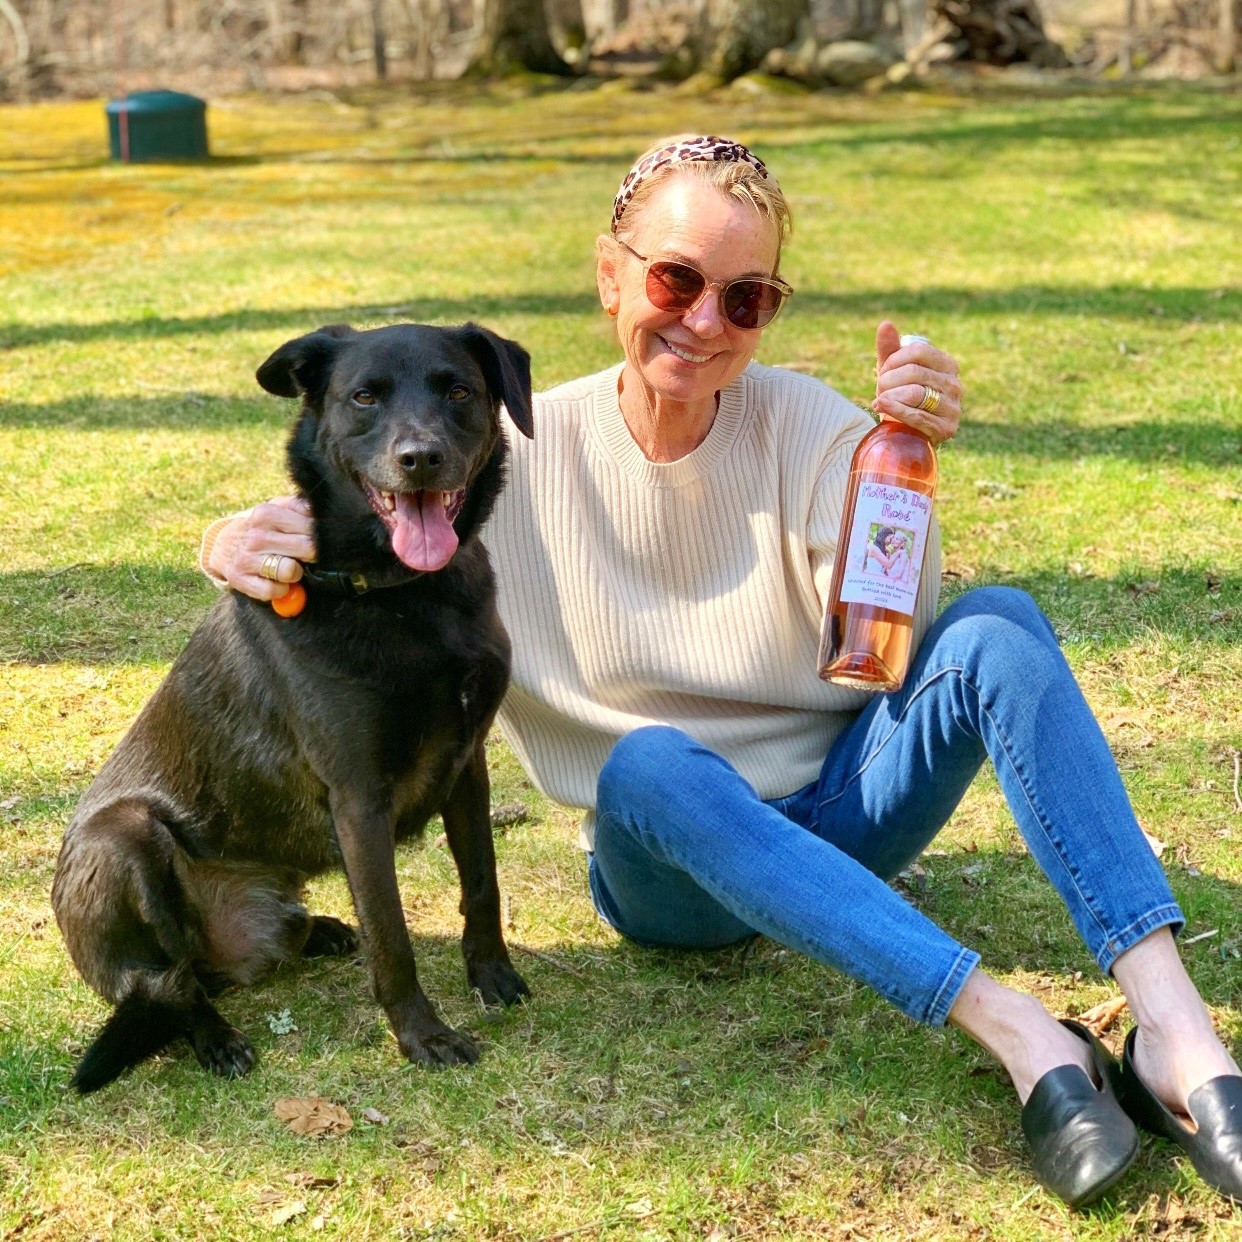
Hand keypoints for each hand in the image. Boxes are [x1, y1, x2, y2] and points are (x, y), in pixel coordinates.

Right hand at [207, 496, 315, 600]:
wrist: (224, 545)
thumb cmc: (261, 528)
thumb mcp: (276, 509)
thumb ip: (299, 507)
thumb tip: (319, 514)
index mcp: (267, 514)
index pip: (310, 528)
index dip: (319, 538)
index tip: (315, 541)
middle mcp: (256, 536)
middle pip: (306, 549)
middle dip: (312, 556)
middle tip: (305, 556)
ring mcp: (247, 558)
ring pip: (290, 571)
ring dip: (296, 573)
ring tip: (290, 568)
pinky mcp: (240, 579)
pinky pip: (273, 591)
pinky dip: (281, 590)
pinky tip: (279, 582)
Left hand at [872, 321, 961, 444]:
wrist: (904, 433)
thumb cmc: (899, 397)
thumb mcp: (892, 371)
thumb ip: (889, 349)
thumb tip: (885, 324)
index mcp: (947, 365)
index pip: (918, 351)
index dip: (894, 360)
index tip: (883, 372)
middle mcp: (955, 384)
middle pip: (914, 372)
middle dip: (888, 381)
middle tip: (880, 390)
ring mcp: (954, 407)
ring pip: (914, 394)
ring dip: (889, 397)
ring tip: (880, 401)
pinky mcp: (947, 428)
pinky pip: (916, 416)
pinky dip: (894, 411)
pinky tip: (881, 408)